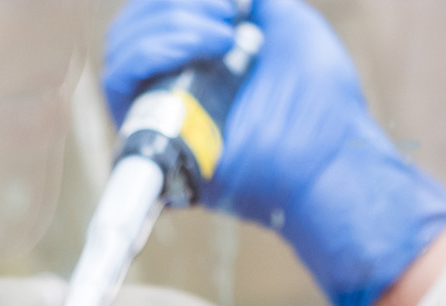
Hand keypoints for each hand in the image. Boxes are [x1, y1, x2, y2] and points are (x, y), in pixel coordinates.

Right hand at [102, 0, 445, 305]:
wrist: (328, 151)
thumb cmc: (318, 95)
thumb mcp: (282, 20)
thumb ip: (247, 2)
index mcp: (196, 60)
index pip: (151, 16)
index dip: (169, 0)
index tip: (229, 3)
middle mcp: (171, 87)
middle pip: (132, 28)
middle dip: (170, 5)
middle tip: (226, 12)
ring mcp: (156, 113)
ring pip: (122, 48)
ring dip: (169, 24)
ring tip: (224, 37)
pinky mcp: (148, 139)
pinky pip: (117, 81)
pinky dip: (153, 49)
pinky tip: (209, 48)